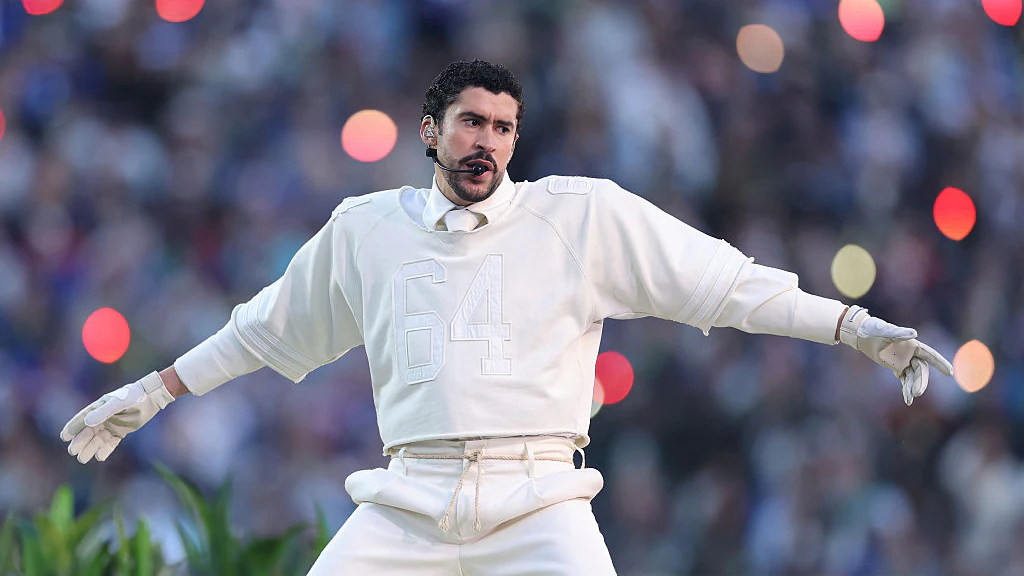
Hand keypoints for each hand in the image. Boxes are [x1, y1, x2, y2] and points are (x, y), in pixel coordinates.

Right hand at [60, 372, 174, 463]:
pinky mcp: (121, 432)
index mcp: (98, 408)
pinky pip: (110, 443)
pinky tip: (100, 456)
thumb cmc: (133, 396)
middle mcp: (102, 418)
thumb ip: (103, 412)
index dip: (72, 428)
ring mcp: (111, 425)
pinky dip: (105, 450)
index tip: (64, 437)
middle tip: (73, 451)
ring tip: (83, 458)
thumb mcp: (118, 403)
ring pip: (97, 440)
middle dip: (80, 442)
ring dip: (90, 448)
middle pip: (87, 432)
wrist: (150, 398)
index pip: (81, 419)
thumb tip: (87, 422)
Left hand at [839, 306, 953, 405]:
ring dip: (913, 387)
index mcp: (913, 345)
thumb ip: (899, 333)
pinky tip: (907, 400)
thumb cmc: (874, 328)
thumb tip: (914, 333)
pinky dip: (906, 389)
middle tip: (918, 392)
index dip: (940, 363)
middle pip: (921, 370)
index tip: (950, 373)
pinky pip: (905, 380)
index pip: (930, 355)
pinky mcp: (897, 368)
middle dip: (921, 381)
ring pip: (913, 377)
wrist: (862, 334)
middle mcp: (911, 354)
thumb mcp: (885, 330)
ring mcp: (905, 362)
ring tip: (910, 398)